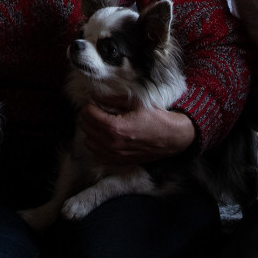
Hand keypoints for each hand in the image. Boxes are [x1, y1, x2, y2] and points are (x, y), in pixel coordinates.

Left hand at [79, 98, 195, 164]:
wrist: (172, 138)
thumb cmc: (156, 118)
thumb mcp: (136, 102)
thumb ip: (113, 98)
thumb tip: (96, 96)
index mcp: (115, 126)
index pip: (89, 114)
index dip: (90, 105)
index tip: (95, 101)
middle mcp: (112, 143)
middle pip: (86, 128)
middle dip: (88, 117)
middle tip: (96, 110)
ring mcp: (115, 154)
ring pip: (89, 142)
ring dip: (91, 131)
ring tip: (100, 123)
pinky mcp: (119, 161)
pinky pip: (97, 155)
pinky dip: (97, 146)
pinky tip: (104, 138)